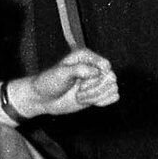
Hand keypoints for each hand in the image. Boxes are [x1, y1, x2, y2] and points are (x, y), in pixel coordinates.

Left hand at [1, 50, 118, 120]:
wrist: (43, 98)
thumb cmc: (49, 82)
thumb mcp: (62, 73)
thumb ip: (79, 69)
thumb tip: (97, 72)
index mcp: (85, 56)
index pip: (105, 65)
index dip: (97, 76)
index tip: (81, 82)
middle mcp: (93, 67)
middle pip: (111, 78)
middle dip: (95, 88)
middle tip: (79, 91)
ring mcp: (97, 80)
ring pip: (112, 89)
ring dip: (96, 96)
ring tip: (80, 96)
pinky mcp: (98, 93)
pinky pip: (114, 97)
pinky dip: (102, 102)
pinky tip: (88, 101)